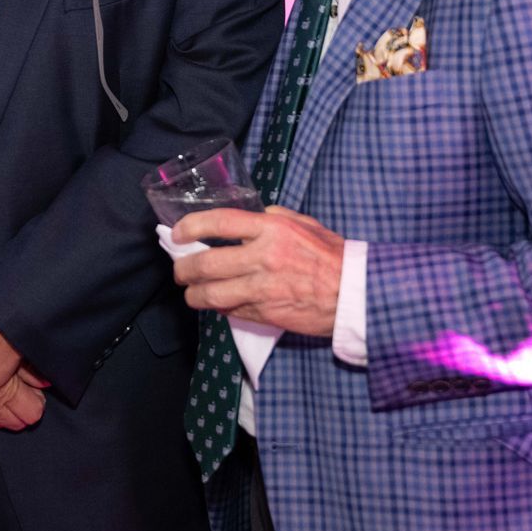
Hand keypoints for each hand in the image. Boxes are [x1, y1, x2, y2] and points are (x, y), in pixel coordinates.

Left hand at [173, 205, 344, 335]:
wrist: (355, 293)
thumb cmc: (331, 255)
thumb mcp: (303, 223)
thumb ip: (273, 217)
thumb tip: (249, 216)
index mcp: (272, 229)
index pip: (219, 222)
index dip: (191, 226)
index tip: (177, 233)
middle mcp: (263, 258)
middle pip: (206, 263)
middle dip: (183, 268)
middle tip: (180, 270)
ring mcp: (262, 289)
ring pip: (211, 294)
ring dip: (194, 295)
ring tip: (191, 292)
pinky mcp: (266, 313)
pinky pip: (230, 311)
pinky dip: (219, 308)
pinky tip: (217, 304)